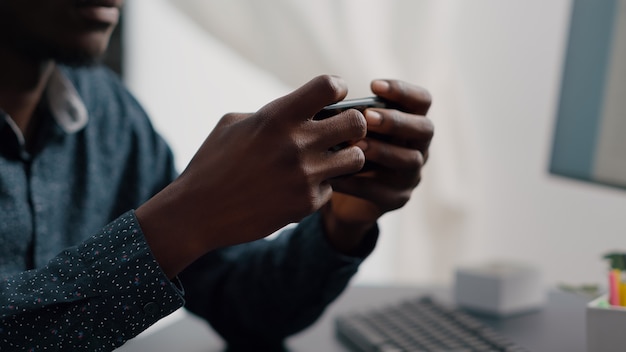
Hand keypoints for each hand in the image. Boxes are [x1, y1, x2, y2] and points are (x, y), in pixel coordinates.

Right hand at [136, 75, 368, 276]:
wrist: (198, 212)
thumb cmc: (213, 162)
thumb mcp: (233, 124)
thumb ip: (271, 113)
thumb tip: (302, 110)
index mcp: (277, 116)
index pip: (329, 86)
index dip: (336, 89)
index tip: (331, 98)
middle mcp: (297, 144)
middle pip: (357, 123)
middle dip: (353, 125)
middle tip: (340, 132)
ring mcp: (305, 176)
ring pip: (356, 158)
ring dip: (346, 157)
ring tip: (328, 160)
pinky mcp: (307, 204)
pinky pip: (331, 188)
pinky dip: (319, 187)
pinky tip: (298, 188)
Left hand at [322, 79, 432, 254]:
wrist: (342, 198)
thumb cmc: (347, 151)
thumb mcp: (351, 130)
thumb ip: (351, 117)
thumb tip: (331, 106)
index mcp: (410, 124)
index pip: (422, 100)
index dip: (403, 91)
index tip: (374, 85)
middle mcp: (418, 148)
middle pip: (425, 129)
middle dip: (396, 121)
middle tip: (367, 117)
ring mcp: (410, 176)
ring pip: (409, 160)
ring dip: (382, 150)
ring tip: (356, 145)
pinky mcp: (396, 199)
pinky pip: (382, 190)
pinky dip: (358, 182)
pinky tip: (337, 175)